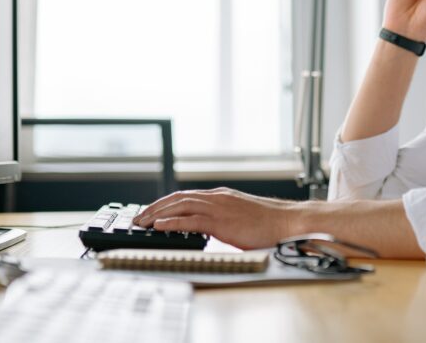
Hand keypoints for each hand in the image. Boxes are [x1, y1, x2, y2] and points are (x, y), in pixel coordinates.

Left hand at [133, 188, 299, 249]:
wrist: (287, 222)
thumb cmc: (268, 224)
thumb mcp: (240, 217)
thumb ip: (223, 220)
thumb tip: (208, 229)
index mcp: (221, 196)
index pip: (186, 196)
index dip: (166, 203)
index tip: (152, 211)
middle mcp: (216, 197)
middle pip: (178, 198)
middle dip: (155, 207)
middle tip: (139, 217)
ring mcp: (218, 207)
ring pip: (180, 206)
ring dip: (158, 214)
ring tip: (142, 222)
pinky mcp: (221, 221)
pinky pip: (191, 220)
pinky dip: (172, 222)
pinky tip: (159, 226)